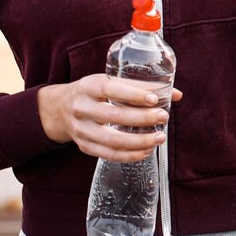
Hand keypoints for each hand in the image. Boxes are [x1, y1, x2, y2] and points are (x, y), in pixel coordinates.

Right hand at [37, 74, 183, 162]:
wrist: (60, 108)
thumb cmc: (94, 92)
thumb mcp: (110, 80)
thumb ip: (141, 86)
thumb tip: (175, 94)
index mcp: (89, 86)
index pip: (111, 89)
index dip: (134, 95)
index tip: (154, 99)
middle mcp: (82, 108)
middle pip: (114, 116)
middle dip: (142, 118)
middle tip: (163, 117)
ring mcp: (81, 130)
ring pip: (112, 140)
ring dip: (140, 141)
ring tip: (159, 137)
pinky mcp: (84, 146)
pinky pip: (109, 155)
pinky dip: (130, 155)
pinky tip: (146, 151)